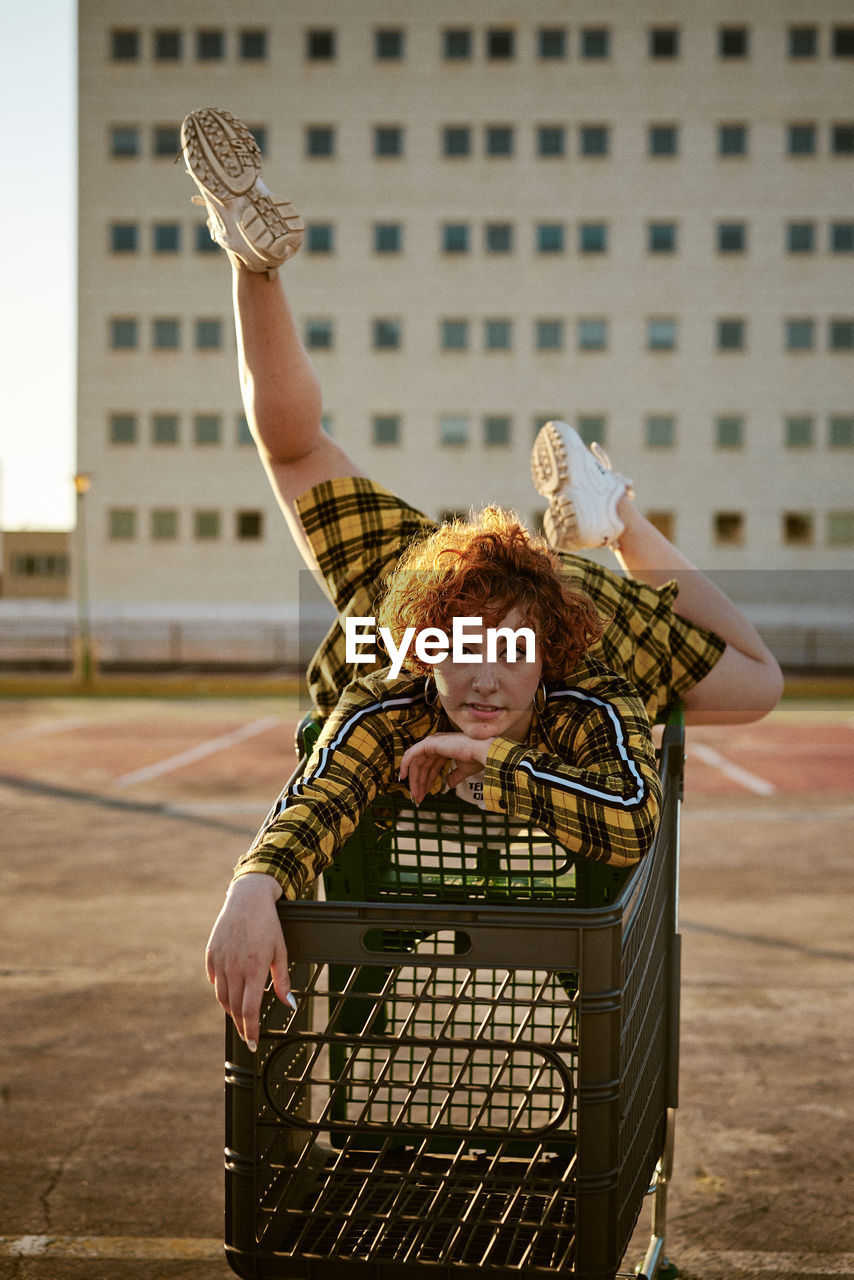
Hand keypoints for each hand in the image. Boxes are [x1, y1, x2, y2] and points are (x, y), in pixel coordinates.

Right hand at [205, 873, 288, 1050]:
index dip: (251, 1030)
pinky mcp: (210, 954)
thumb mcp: (280, 951)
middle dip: (241, 1025)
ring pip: (222, 997)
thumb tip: (289, 1004)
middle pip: (234, 1007)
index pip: (249, 1009)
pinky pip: (214, 980)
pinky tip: (229, 991)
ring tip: (240, 1017)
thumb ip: (282, 979)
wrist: (247, 898)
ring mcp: (220, 961)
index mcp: (254, 967)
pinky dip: (221, 990)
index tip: (253, 1044)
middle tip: (248, 1035)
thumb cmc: (268, 924)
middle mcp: (234, 967)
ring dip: (231, 1011)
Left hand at [399, 732, 491, 804]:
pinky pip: (411, 754)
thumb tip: (449, 784)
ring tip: (415, 794)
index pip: (431, 765)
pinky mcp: (429, 743)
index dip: (427, 780)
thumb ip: (454, 776)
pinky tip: (404, 777)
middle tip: (418, 797)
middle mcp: (437, 744)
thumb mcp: (464, 770)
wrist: (481, 752)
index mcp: (445, 748)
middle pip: (423, 765)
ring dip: (414, 779)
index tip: (424, 793)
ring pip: (417, 763)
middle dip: (420, 782)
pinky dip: (405, 765)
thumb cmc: (476, 758)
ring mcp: (432, 742)